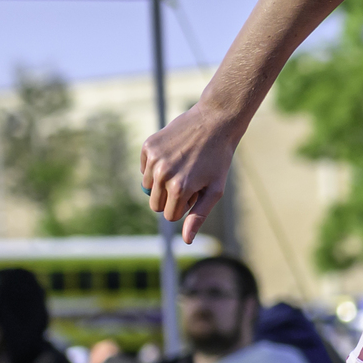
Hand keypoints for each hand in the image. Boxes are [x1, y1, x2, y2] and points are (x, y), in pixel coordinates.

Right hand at [140, 98, 238, 244]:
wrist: (214, 122)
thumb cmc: (218, 160)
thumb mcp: (214, 191)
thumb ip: (198, 216)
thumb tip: (185, 241)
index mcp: (179, 188)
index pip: (170, 216)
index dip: (185, 207)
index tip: (196, 193)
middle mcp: (162, 174)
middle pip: (156, 204)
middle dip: (171, 199)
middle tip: (189, 180)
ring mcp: (153, 159)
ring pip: (148, 187)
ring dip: (162, 182)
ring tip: (182, 166)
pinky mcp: (148, 146)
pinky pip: (145, 168)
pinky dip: (156, 166)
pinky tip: (173, 154)